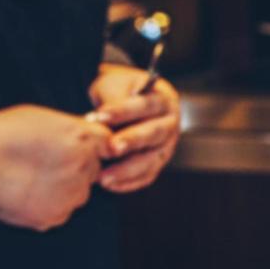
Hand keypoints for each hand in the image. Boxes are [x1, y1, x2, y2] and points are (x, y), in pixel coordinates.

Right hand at [0, 105, 112, 230]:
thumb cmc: (0, 135)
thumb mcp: (41, 118)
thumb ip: (72, 129)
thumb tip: (87, 137)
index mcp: (82, 139)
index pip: (107, 143)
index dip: (91, 145)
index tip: (75, 146)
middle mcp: (83, 169)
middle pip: (93, 170)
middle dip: (76, 166)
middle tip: (44, 161)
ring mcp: (71, 196)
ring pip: (77, 193)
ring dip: (63, 187)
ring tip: (30, 176)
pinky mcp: (56, 217)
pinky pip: (60, 210)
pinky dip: (47, 203)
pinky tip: (25, 191)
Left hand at [87, 63, 180, 193]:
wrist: (128, 102)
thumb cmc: (122, 91)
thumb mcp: (116, 84)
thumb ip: (113, 96)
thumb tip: (103, 117)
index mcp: (162, 100)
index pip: (145, 105)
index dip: (123, 111)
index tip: (100, 115)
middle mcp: (169, 125)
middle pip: (153, 134)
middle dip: (132, 141)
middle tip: (112, 147)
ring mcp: (166, 147)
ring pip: (151, 160)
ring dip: (128, 169)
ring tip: (104, 176)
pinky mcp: (157, 163)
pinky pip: (146, 176)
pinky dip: (128, 182)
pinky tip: (110, 184)